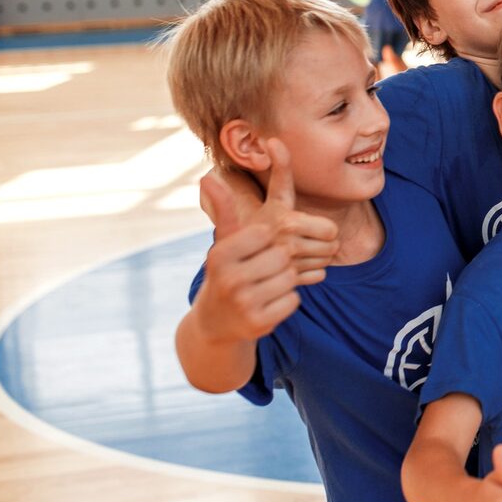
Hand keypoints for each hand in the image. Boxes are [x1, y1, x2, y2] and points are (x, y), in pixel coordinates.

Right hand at [192, 142, 334, 341]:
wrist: (215, 321)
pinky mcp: (259, 323)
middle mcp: (229, 279)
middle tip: (266, 267)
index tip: (257, 247)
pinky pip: (294, 301)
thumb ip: (224, 209)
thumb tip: (207, 177)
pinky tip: (270, 300)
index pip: (265, 233)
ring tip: (268, 282)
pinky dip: (288, 299)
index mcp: (220, 255)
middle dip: (280, 259)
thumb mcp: (224, 242)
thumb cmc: (227, 270)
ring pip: (291, 278)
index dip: (267, 238)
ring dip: (286, 279)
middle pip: (283, 256)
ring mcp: (243, 304)